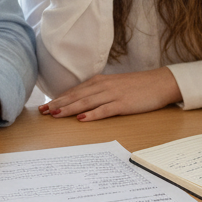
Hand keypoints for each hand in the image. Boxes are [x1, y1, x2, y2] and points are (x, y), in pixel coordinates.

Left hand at [38, 68, 181, 120]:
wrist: (160, 83)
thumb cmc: (136, 86)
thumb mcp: (113, 85)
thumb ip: (97, 92)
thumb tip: (80, 102)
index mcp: (99, 81)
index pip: (74, 91)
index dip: (58, 99)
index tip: (44, 106)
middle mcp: (103, 86)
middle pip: (76, 96)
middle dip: (57, 104)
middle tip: (42, 112)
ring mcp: (113, 94)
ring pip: (86, 102)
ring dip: (69, 109)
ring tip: (55, 115)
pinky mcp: (123, 104)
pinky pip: (105, 110)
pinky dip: (93, 114)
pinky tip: (82, 119)